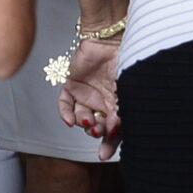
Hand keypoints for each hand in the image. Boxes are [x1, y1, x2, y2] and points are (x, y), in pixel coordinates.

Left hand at [55, 36, 122, 158]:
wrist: (110, 37)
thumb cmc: (124, 59)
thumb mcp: (127, 89)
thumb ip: (122, 110)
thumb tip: (117, 131)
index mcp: (118, 105)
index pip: (114, 130)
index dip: (109, 144)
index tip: (104, 155)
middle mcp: (102, 103)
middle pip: (97, 126)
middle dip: (97, 132)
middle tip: (98, 130)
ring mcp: (86, 94)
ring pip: (81, 117)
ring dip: (83, 123)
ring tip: (88, 121)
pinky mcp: (72, 85)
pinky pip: (65, 103)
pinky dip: (65, 113)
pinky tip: (69, 121)